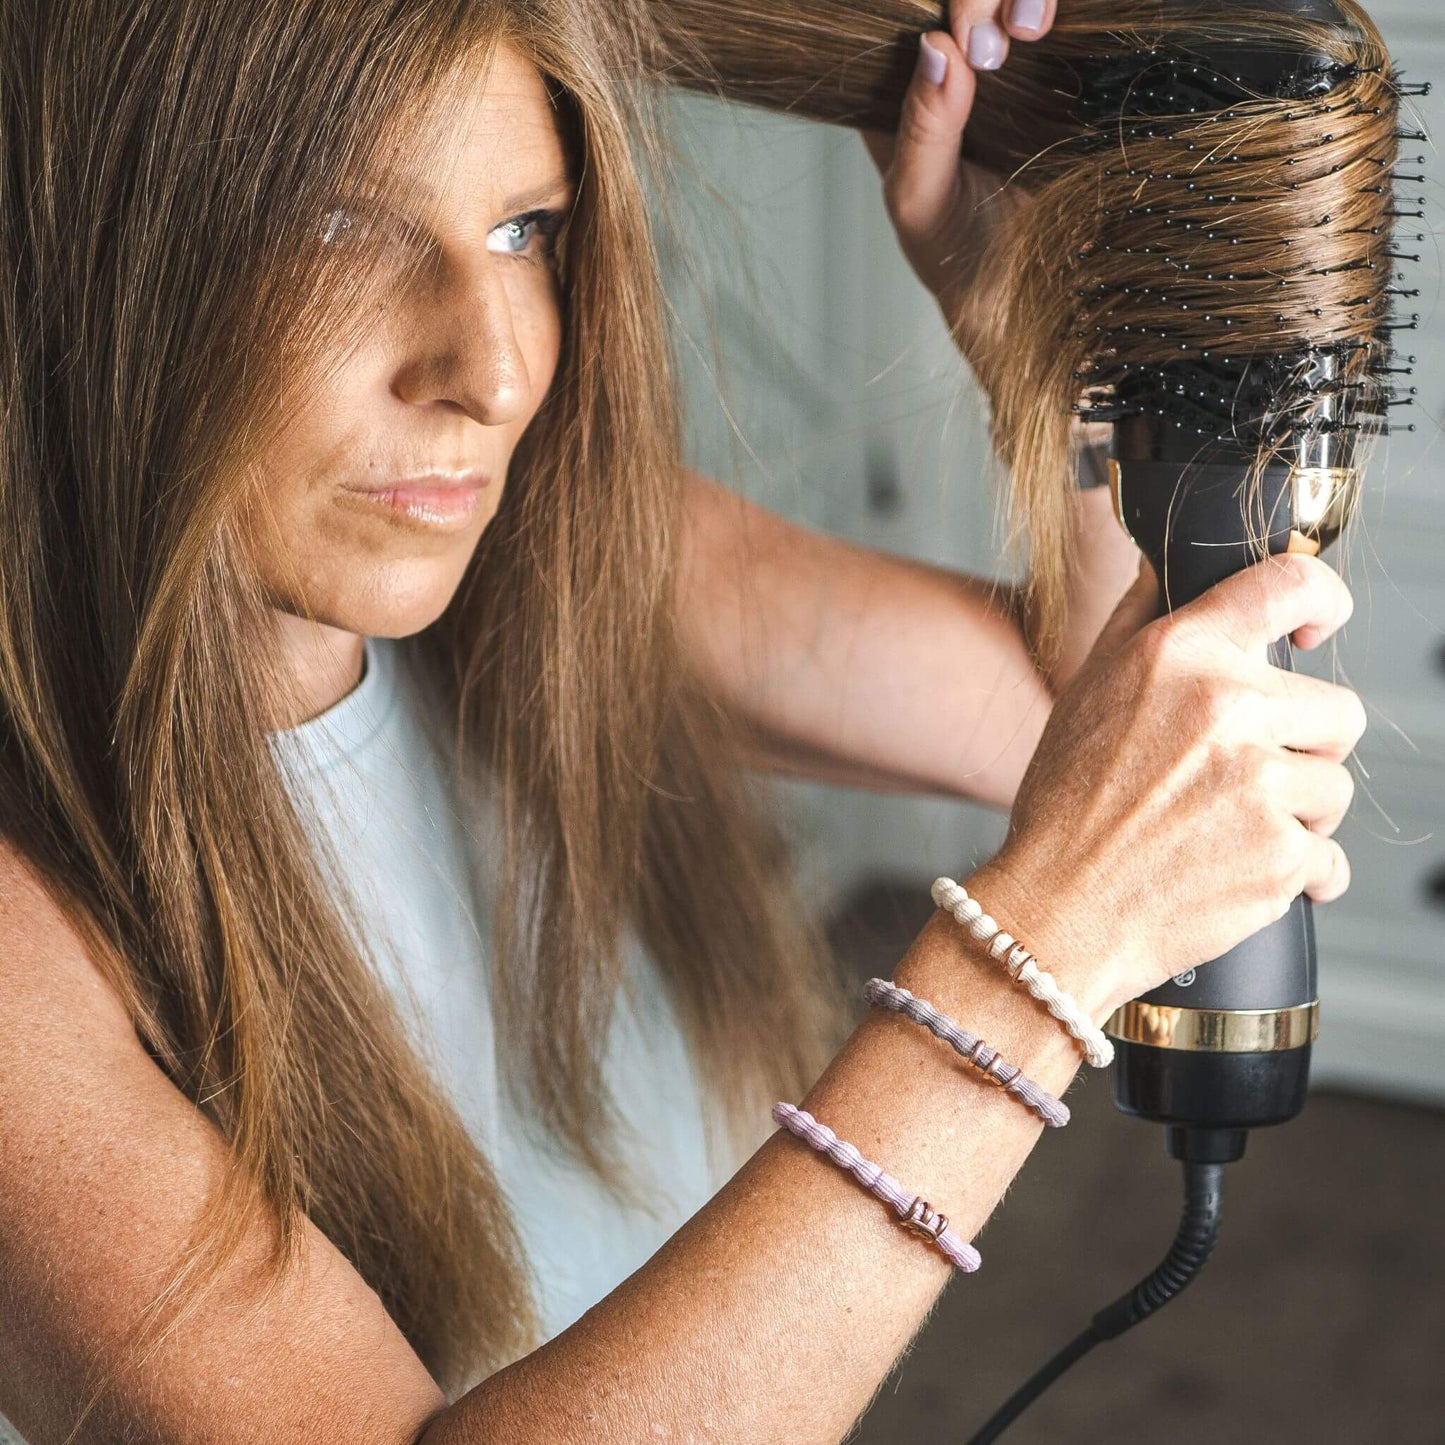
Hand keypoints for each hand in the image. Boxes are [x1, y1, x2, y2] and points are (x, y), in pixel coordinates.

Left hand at [858, 1, 1056, 352]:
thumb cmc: (959, 260)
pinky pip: (1065, 24)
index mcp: (900, 99)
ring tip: (1028, 30)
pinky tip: (1050, 31)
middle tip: (990, 45)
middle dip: (976, 0)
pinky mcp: (1062, 75)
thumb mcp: (922, 201)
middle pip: (961, 2)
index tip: (951, 36)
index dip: (926, 8)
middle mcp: (953, 72)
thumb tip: (935, 49)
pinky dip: (1061, 14)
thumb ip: (920, 130)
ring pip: (1012, 2)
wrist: (1029, 299)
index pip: (900, 20)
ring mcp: (1011, 71)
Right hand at [970, 551, 1365, 1011]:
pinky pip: (1330, 861)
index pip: (1289, 585)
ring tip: (1230, 831)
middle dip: (1304, 745)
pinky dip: (1297, 876)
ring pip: (1334, 787)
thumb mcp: (1084, 691)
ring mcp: (1259, 785)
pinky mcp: (1281, 857)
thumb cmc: (1062, 808)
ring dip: (1299, 813)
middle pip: (1337, 710)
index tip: (1317, 623)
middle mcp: (1225, 709)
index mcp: (1180, 655)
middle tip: (1245, 775)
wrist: (1054, 912)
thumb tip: (1173, 572)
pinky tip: (1241, 874)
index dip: (1321, 598)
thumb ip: (1138, 621)